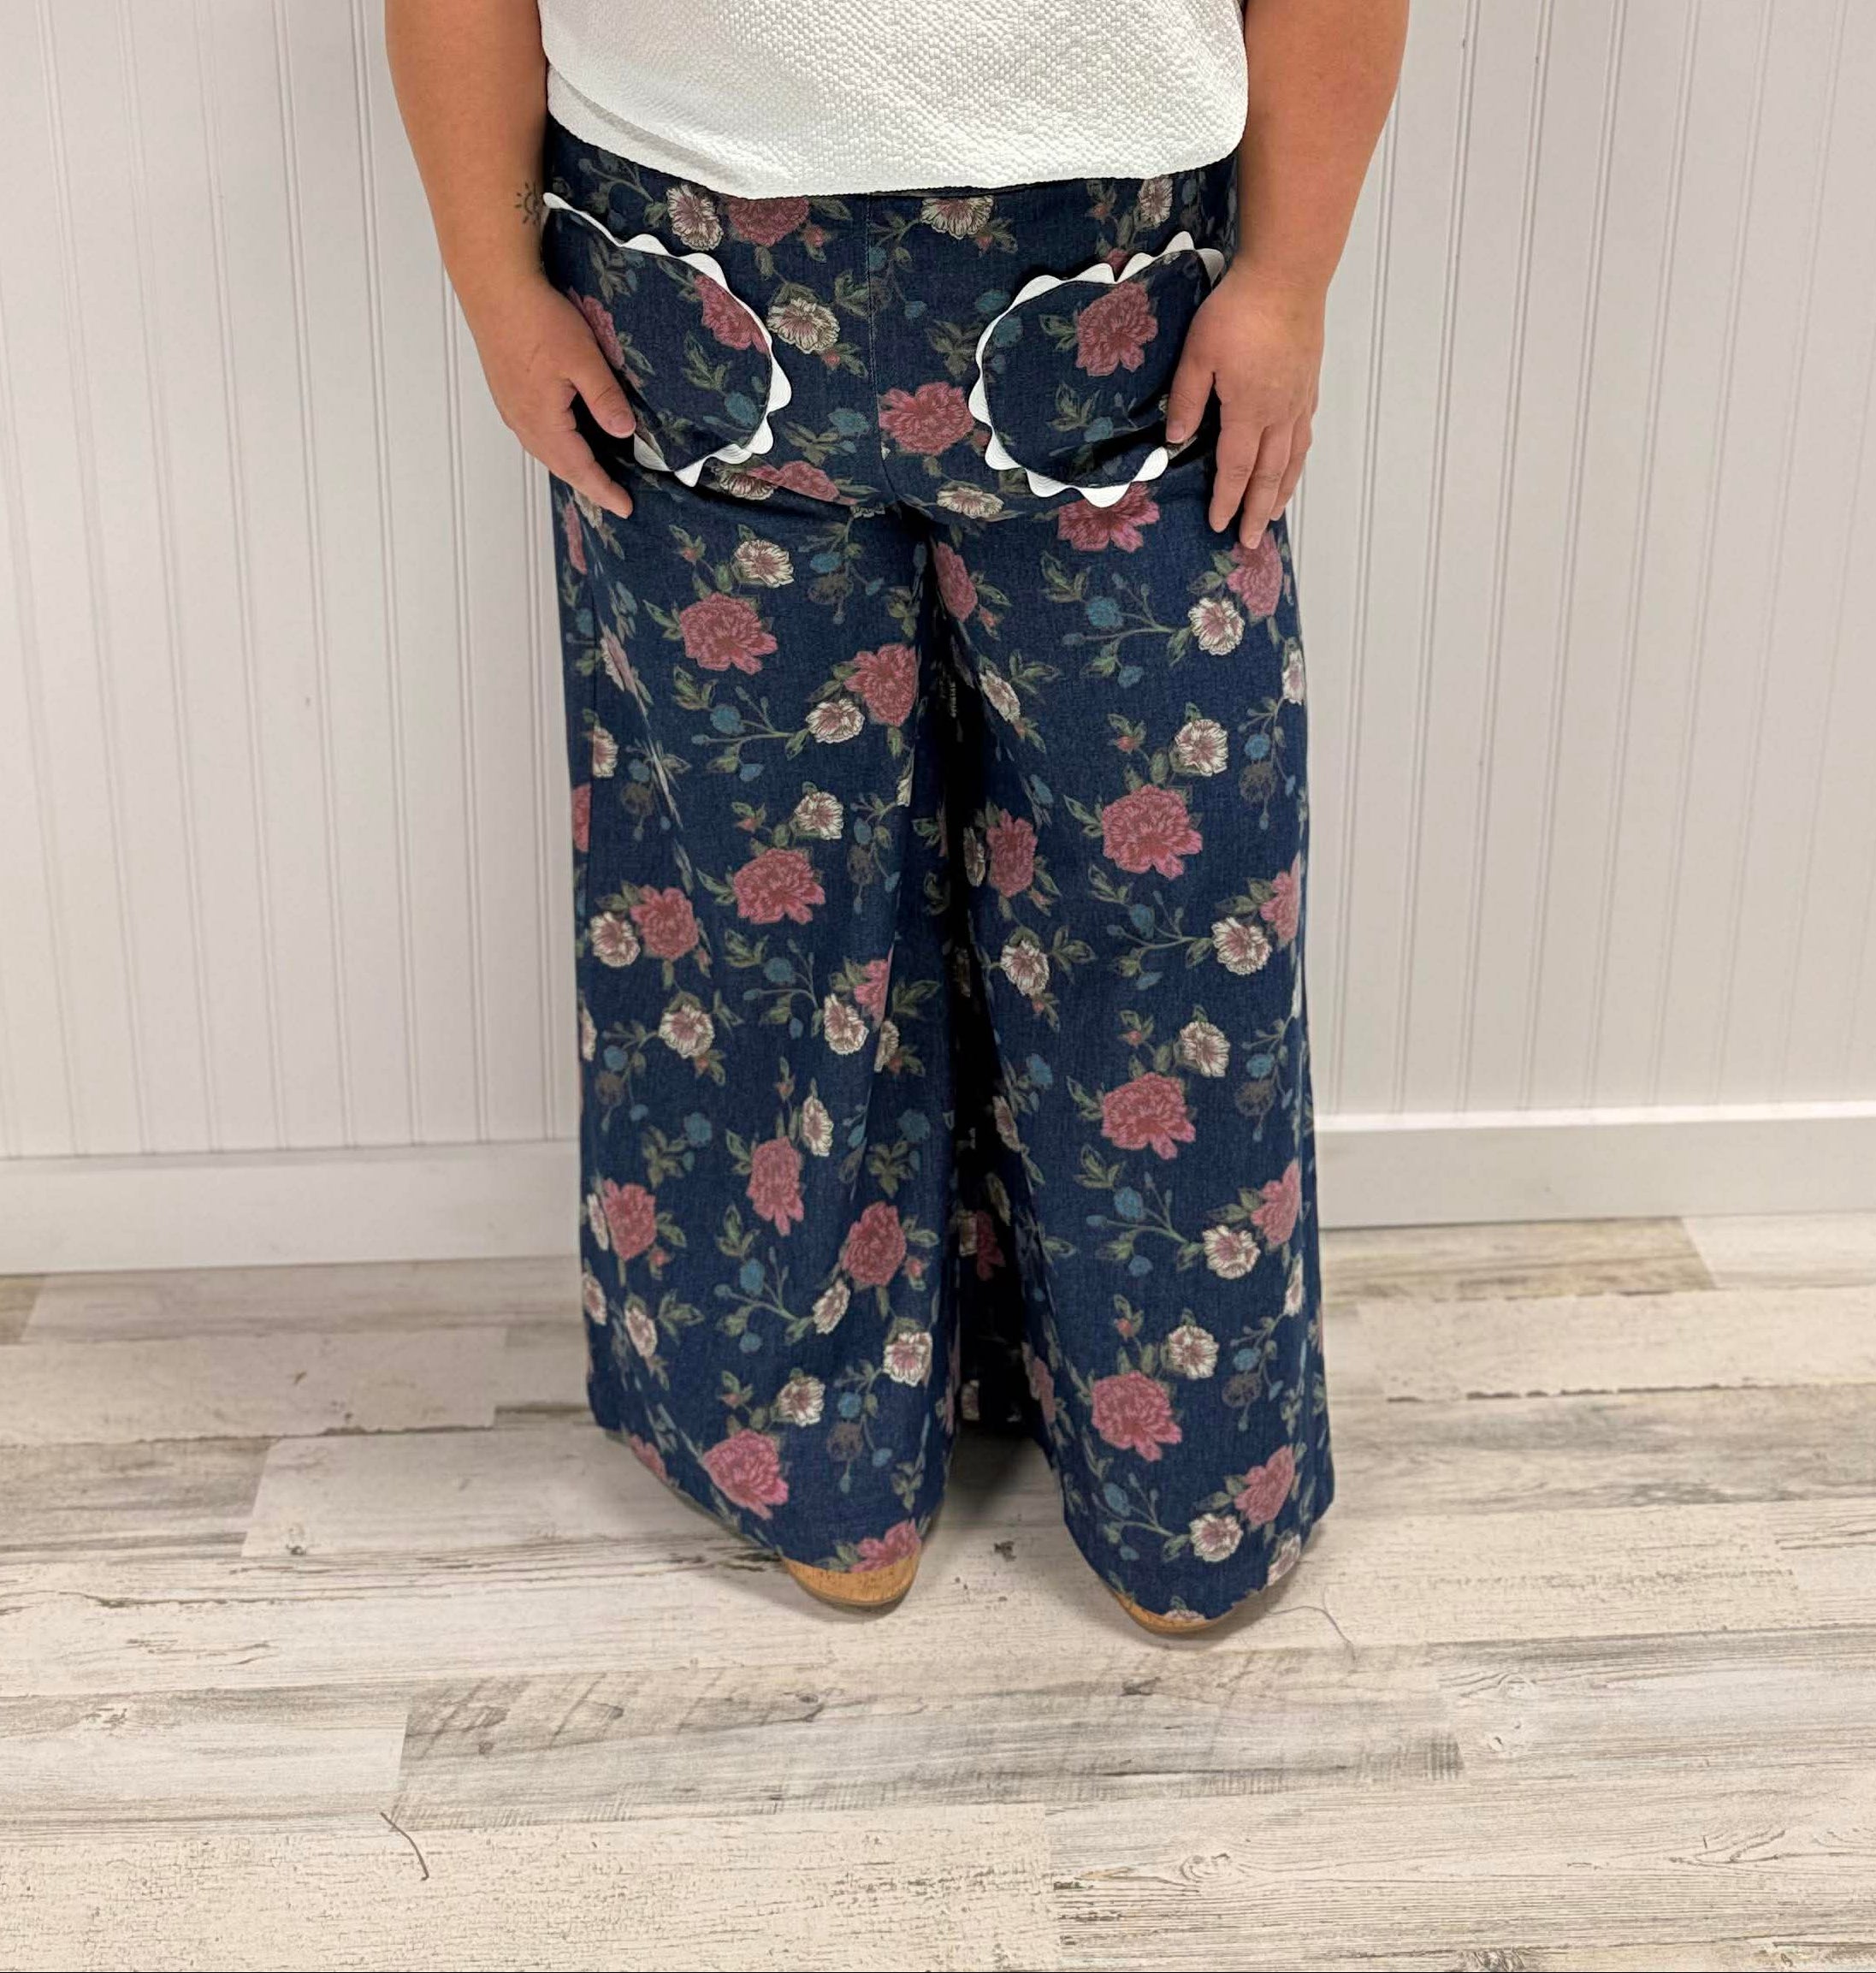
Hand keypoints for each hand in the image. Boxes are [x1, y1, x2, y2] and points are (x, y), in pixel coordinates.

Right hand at [466, 273, 637, 518]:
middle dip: (589, 485)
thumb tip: (625, 431)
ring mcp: (511, 408)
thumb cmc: (535, 318)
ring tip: (594, 477)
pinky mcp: (507, 393)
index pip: (580, 468)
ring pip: (545, 452)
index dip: (604, 490)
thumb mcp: (583, 357)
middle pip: (560, 467)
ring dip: (571, 468)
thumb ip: (605, 397)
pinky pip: (534, 435)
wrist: (494, 288)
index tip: (625, 507)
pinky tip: (566, 442)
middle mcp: (523, 422)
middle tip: (615, 499)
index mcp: (543, 420)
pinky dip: (555, 449)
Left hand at [1165, 264, 1323, 544]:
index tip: (1219, 525)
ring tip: (1273, 514)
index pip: (1234, 469)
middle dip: (1257, 510)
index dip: (1226, 500)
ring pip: (1293, 458)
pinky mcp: (1309, 383)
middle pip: (1269, 474)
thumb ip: (1186, 399)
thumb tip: (1176, 441)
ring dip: (1282, 491)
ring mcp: (1299, 400)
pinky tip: (1294, 462)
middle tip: (1250, 540)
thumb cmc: (1238, 312)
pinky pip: (1305, 433)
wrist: (1287, 275)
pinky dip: (1299, 457)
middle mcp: (1278, 414)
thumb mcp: (1197, 355)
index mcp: (1248, 412)